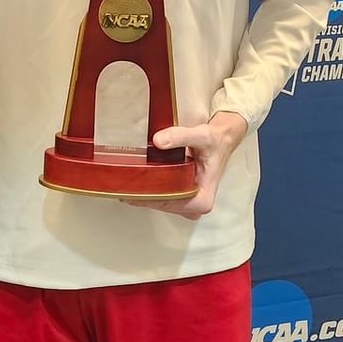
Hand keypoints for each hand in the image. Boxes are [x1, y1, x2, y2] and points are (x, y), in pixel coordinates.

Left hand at [123, 110, 247, 219]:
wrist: (221, 138)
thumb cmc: (214, 141)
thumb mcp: (200, 136)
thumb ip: (179, 137)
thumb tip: (158, 141)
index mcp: (202, 199)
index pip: (169, 204)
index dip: (149, 198)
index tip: (131, 190)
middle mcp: (196, 205)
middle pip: (162, 205)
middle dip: (142, 196)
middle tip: (121, 185)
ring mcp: (189, 202)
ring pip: (161, 203)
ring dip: (144, 194)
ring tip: (125, 183)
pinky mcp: (183, 195)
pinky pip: (163, 196)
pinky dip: (150, 189)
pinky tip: (137, 180)